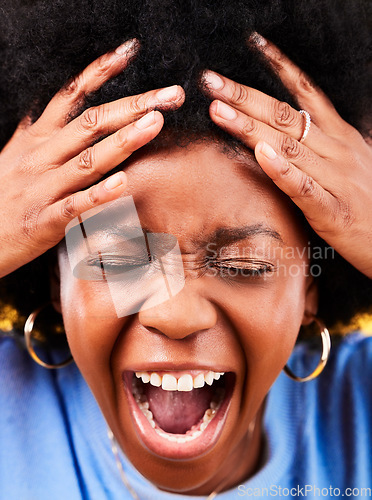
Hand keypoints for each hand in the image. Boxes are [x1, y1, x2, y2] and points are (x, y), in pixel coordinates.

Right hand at [0, 38, 184, 278]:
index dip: (99, 73)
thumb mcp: (13, 157)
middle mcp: (41, 157)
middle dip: (132, 106)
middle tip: (169, 96)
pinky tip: (123, 183)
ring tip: (154, 125)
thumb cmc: (0, 197)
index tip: (129, 53)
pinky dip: (99, 194)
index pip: (70, 97)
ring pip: (87, 160)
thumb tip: (44, 113)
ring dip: (123, 141)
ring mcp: (43, 188)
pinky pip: (75, 205)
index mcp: (37, 140)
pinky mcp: (44, 220)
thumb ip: (34, 136)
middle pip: (90, 123)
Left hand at [201, 36, 371, 278]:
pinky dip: (282, 170)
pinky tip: (261, 156)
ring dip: (250, 127)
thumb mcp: (345, 161)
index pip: (305, 92)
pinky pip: (304, 187)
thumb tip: (278, 131)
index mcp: (338, 135)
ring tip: (219, 111)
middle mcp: (337, 149)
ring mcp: (336, 177)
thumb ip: (316, 144)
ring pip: (288, 146)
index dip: (279, 66)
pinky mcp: (332, 209)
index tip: (252, 45)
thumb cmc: (362, 199)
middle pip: (285, 115)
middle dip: (244, 96)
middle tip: (211, 82)